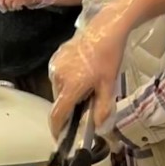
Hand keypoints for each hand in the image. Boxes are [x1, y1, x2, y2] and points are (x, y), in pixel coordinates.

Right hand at [48, 16, 127, 137]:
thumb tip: (98, 127)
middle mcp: (57, 77)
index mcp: (70, 86)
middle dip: (70, 107)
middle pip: (59, 101)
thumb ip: (102, 109)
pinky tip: (82, 72)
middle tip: (86, 104)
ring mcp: (55, 65)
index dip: (56, 129)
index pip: (57, 115)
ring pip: (58, 88)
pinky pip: (58, 75)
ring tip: (87, 84)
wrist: (105, 29)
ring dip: (69, 92)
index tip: (60, 137)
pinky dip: (67, 80)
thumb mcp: (109, 85)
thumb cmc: (109, 57)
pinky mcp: (56, 56)